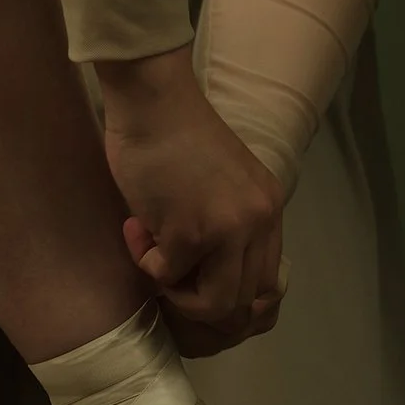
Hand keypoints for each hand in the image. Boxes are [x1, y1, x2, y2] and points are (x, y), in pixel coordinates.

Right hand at [97, 46, 287, 355]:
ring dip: (176, 292)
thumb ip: (227, 228)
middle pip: (244, 305)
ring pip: (215, 305)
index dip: (232, 302)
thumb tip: (204, 281)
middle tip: (169, 272)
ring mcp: (229, 229)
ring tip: (154, 254)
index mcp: (269, 209)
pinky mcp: (190, 231)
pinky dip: (144, 261)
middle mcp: (259, 221)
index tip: (196, 284)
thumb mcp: (221, 186)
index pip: (268, 287)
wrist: (152, 98)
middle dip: (199, 303)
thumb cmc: (174, 134)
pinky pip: (165, 276)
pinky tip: (135, 226)